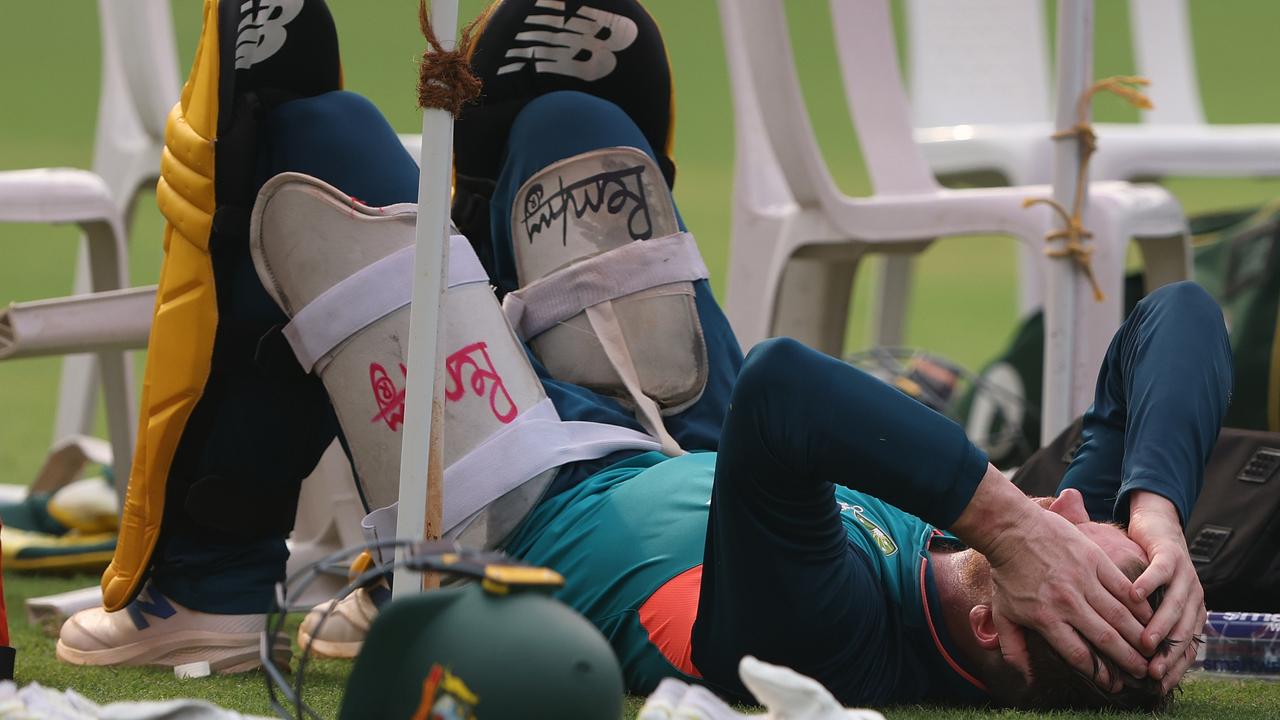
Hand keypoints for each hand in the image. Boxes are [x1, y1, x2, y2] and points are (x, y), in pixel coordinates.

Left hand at [951, 468, 1151, 686]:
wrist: (1010, 529)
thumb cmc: (1006, 572)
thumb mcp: (1002, 613)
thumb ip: (1013, 646)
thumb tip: (1022, 677)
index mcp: (1045, 618)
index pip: (1079, 654)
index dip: (1099, 673)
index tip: (1112, 684)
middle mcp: (1068, 603)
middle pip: (1106, 639)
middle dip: (1128, 660)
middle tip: (1143, 672)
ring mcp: (1083, 580)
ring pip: (1119, 615)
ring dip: (1139, 635)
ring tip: (1151, 650)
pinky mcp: (1094, 560)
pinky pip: (1123, 587)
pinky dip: (1138, 604)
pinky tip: (1150, 617)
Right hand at [1127, 490, 1204, 691]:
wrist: (1158, 528)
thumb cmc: (1148, 572)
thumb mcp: (1151, 603)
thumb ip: (1146, 627)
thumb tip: (1127, 661)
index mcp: (1191, 613)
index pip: (1186, 648)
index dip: (1173, 667)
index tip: (1155, 685)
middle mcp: (1194, 597)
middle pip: (1184, 631)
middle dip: (1168, 655)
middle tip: (1151, 672)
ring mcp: (1185, 575)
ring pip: (1176, 605)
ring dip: (1161, 626)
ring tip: (1146, 642)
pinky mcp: (1172, 554)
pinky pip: (1161, 571)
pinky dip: (1149, 584)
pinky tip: (1134, 595)